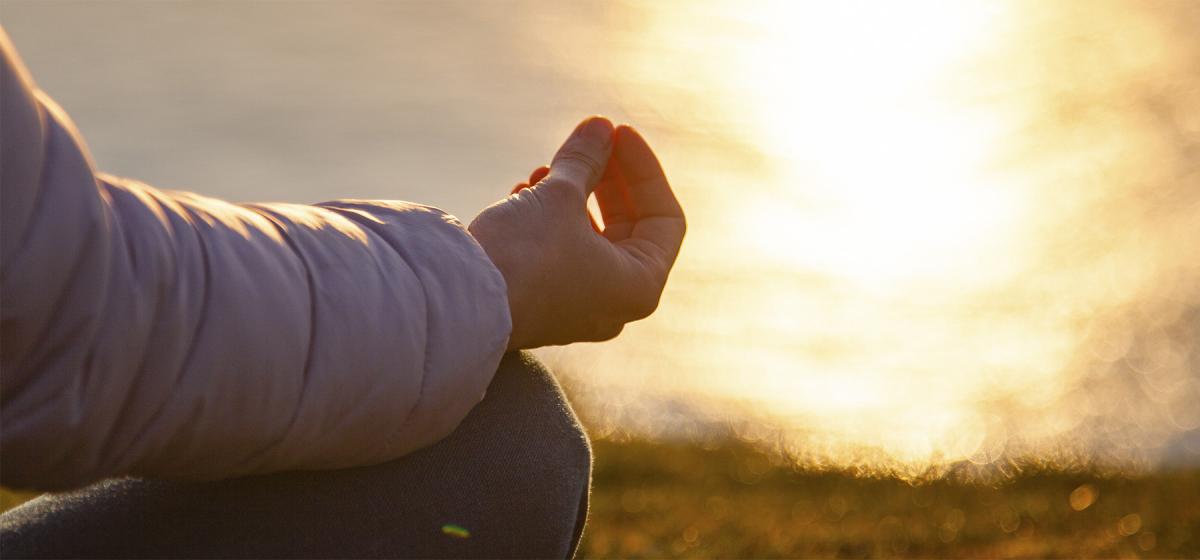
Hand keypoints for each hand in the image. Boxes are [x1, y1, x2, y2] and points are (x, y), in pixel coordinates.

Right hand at [469, 116, 685, 349]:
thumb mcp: (560, 196)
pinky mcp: (540, 304)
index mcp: (639, 286)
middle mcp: (614, 305)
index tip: (617, 133)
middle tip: (587, 143)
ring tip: (541, 171)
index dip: (644, 168)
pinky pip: (558, 255)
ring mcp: (577, 308)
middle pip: (626, 227)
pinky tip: (521, 194)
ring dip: (571, 196)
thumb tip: (599, 127)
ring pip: (588, 239)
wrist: (458, 303)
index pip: (663, 217)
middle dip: (606, 179)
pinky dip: (548, 221)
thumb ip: (586, 159)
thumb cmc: (523, 255)